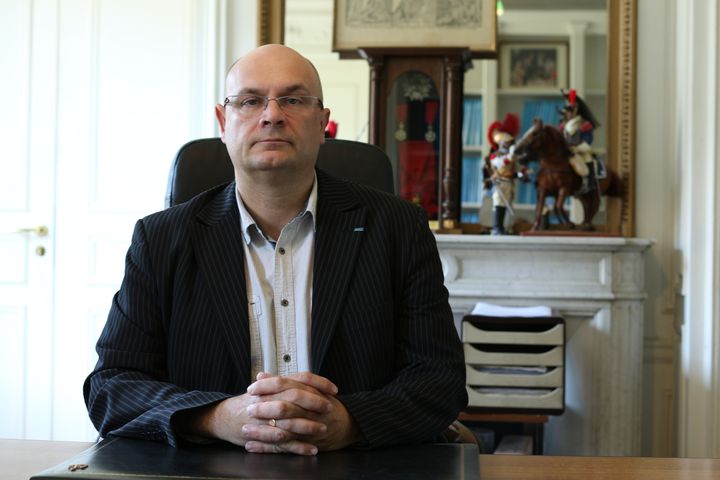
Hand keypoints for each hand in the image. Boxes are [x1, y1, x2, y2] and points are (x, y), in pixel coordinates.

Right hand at [175, 372, 358, 454]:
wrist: (223, 417)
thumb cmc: (248, 402)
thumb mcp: (265, 388)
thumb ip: (285, 383)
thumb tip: (306, 379)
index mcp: (272, 386)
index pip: (298, 378)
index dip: (318, 382)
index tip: (332, 388)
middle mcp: (268, 400)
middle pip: (294, 397)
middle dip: (314, 402)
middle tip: (329, 408)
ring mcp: (264, 419)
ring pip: (288, 421)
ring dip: (308, 426)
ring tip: (323, 429)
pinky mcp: (262, 437)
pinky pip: (282, 443)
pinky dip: (298, 447)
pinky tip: (312, 449)